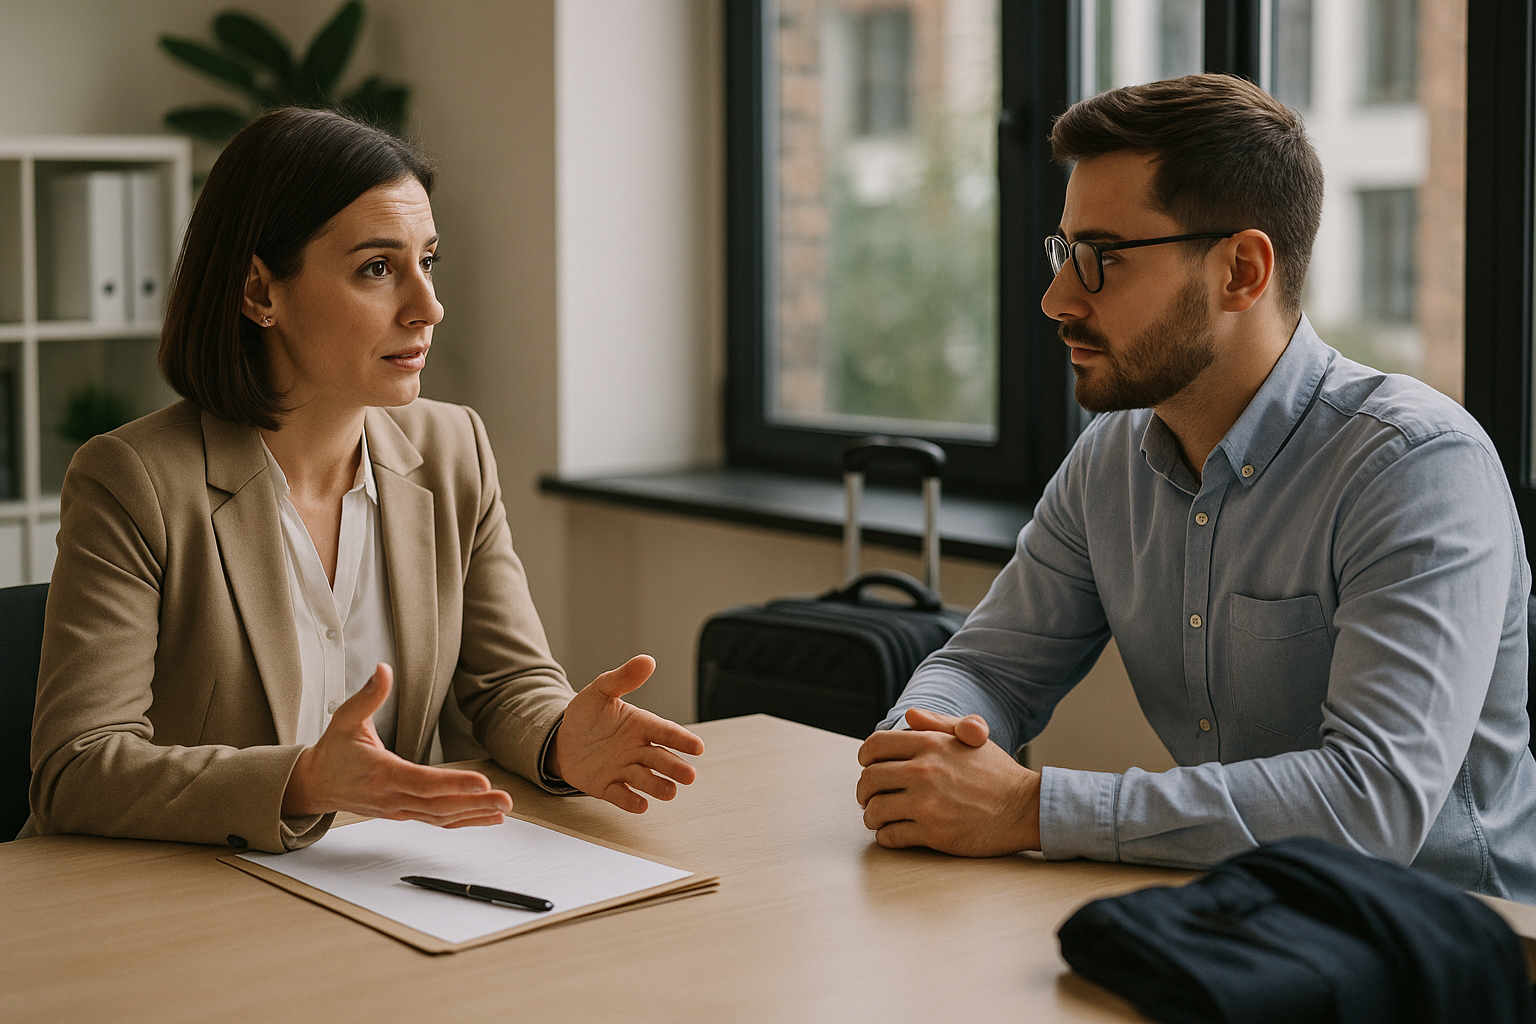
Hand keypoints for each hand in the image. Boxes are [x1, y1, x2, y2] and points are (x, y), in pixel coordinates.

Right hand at [282, 663, 512, 826]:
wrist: (315, 784)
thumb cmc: (333, 751)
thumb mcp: (345, 718)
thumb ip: (369, 695)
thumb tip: (383, 669)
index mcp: (382, 773)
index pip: (423, 782)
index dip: (454, 783)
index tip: (483, 781)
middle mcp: (393, 796)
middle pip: (439, 805)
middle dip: (475, 803)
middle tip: (505, 799)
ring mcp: (399, 809)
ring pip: (440, 816)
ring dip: (474, 814)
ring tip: (503, 809)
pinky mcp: (403, 813)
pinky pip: (437, 821)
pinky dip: (464, 821)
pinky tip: (488, 818)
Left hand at [549, 655, 704, 812]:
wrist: (562, 740)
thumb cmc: (586, 715)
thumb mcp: (600, 691)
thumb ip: (622, 679)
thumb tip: (647, 660)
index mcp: (641, 725)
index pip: (665, 732)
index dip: (681, 739)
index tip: (697, 746)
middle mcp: (637, 749)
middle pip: (659, 759)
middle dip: (674, 767)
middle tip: (689, 776)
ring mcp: (623, 769)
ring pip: (644, 778)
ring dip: (657, 786)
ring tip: (670, 792)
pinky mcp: (607, 786)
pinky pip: (620, 794)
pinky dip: (630, 800)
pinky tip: (640, 805)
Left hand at [855, 707, 1041, 855]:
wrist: (1025, 808)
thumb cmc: (998, 774)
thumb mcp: (971, 739)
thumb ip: (937, 724)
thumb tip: (908, 716)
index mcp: (930, 745)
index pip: (876, 746)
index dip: (865, 757)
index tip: (868, 766)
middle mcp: (924, 771)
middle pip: (869, 779)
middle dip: (864, 790)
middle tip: (868, 796)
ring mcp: (926, 803)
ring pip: (875, 810)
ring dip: (872, 815)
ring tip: (879, 817)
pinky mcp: (932, 832)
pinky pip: (890, 835)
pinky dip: (885, 836)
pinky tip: (892, 832)